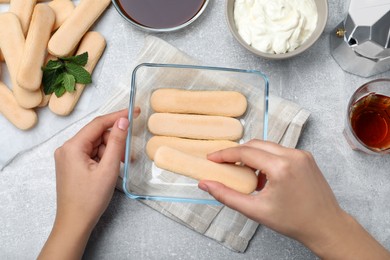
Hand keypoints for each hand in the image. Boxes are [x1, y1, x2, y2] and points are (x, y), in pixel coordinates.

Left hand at [39, 108, 139, 259]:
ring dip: (111, 151)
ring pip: (96, 144)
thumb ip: (117, 142)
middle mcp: (67, 148)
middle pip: (97, 134)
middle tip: (130, 154)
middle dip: (115, 141)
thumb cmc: (90, 199)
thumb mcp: (108, 169)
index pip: (98, 123)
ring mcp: (68, 157)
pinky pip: (91, 153)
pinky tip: (113, 167)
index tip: (134, 111)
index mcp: (72, 147)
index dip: (118, 116)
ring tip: (123, 164)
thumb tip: (123, 120)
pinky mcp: (71, 165)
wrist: (75, 223)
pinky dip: (104, 157)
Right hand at [199, 140, 389, 258]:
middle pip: (255, 145)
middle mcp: (293, 155)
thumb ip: (227, 196)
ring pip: (267, 146)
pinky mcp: (306, 157)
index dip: (225, 154)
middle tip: (223, 164)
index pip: (245, 152)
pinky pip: (279, 151)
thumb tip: (206, 184)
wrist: (326, 225)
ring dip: (251, 156)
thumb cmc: (294, 221)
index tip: (212, 158)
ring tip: (244, 174)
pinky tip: (262, 176)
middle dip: (236, 153)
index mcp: (281, 167)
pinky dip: (266, 159)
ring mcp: (301, 154)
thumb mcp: (255, 211)